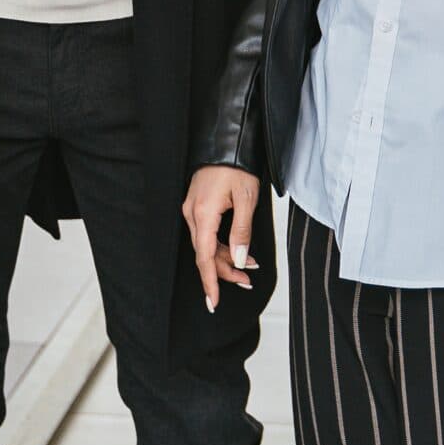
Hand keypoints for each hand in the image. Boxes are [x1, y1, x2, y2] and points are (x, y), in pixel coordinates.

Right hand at [181, 165, 261, 311]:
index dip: (210, 282)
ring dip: (227, 257)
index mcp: (203, 214)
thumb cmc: (237, 166)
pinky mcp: (198, 206)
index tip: (213, 302)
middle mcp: (193, 214)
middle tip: (247, 281)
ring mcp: (193, 209)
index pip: (204, 258)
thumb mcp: (247, 199)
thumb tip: (240, 259)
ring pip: (207, 244)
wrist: (227, 142)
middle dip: (226, 270)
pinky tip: (239, 249)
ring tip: (250, 266)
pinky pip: (207, 232)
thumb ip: (242, 232)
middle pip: (206, 253)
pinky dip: (222, 243)